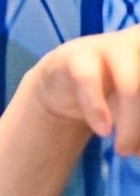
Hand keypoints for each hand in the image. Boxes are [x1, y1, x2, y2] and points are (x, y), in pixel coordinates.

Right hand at [24, 25, 139, 154]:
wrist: (63, 83)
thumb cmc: (111, 96)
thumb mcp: (133, 111)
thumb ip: (139, 126)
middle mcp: (139, 42)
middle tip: (132, 152)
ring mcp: (111, 45)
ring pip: (130, 85)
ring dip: (132, 121)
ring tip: (123, 150)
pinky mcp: (77, 56)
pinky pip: (89, 82)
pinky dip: (98, 109)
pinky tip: (104, 129)